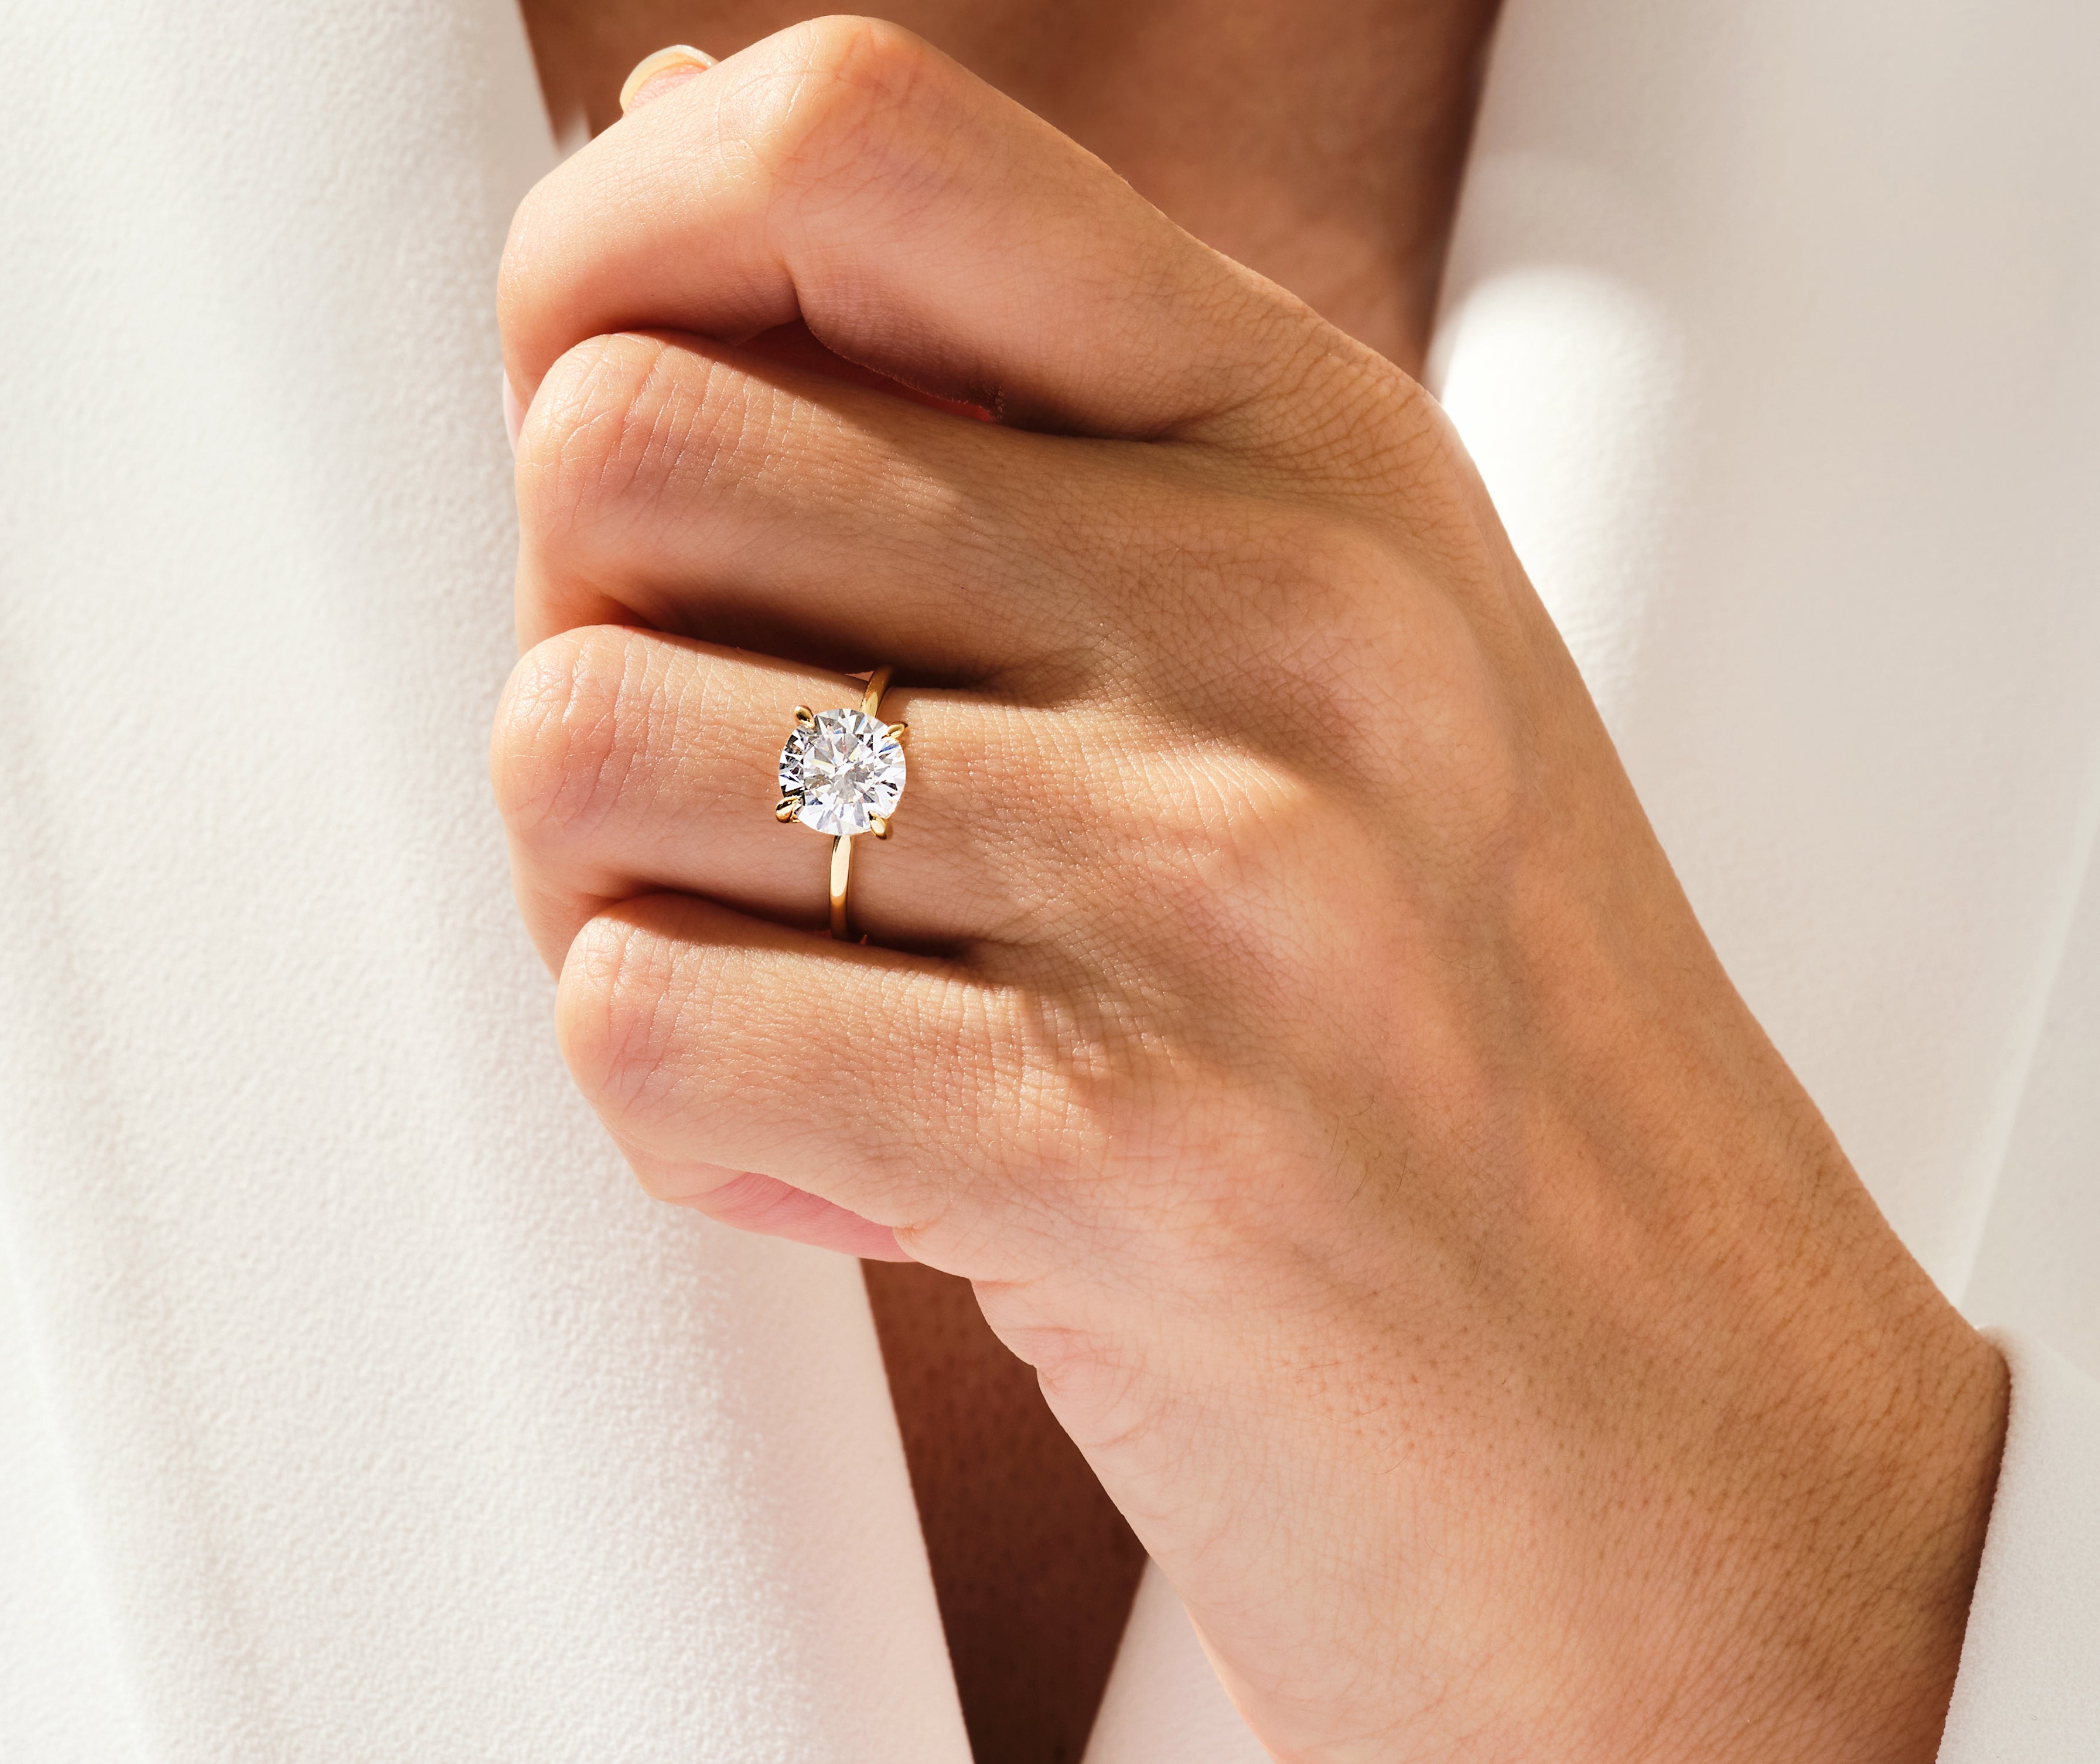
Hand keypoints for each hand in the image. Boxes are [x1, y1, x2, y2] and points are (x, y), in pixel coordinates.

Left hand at [493, 20, 2005, 1759]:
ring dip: (615, 908)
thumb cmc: (1462, 1054)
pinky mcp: (1128, 1153)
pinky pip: (641, 1028)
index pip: (847, 140)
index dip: (613, 253)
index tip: (598, 409)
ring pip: (574, 746)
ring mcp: (1212, 879)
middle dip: (597, 652)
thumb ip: (1002, 408)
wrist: (1678, 1447)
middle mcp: (1271, 616)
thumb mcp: (1306, 639)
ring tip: (815, 1002)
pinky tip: (851, 1160)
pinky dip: (685, 1118)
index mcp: (1303, 443)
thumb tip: (673, 149)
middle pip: (617, 455)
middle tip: (740, 818)